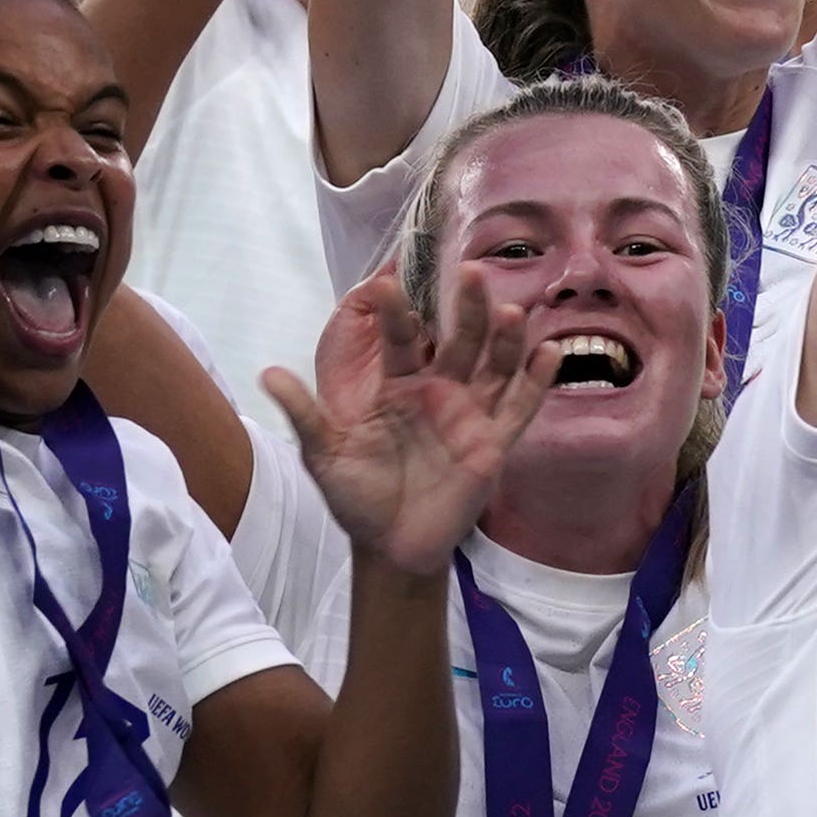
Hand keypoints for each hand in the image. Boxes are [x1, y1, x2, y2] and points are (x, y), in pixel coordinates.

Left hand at [270, 268, 551, 575]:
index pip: (401, 340)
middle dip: (467, 307)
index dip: (397, 313)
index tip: (389, 282)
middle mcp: (438, 390)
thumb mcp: (324, 454)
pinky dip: (537, 382)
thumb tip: (265, 373)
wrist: (389, 545)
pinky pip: (518, 409)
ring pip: (494, 367)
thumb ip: (303, 413)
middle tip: (472, 270)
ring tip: (512, 311)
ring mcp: (469, 414)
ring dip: (506, 339)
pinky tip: (550, 354)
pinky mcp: (492, 443)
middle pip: (458, 340)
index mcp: (398, 386)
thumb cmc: (356, 496)